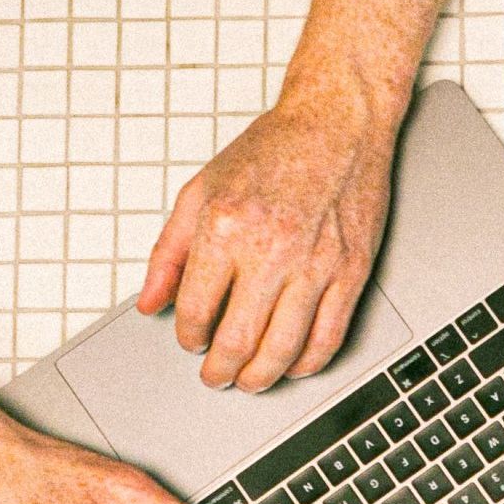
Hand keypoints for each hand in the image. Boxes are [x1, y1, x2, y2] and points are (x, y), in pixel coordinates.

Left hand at [138, 80, 397, 393]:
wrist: (338, 123)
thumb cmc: (274, 150)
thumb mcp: (201, 189)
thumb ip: (170, 251)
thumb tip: (151, 302)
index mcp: (226, 227)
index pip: (195, 309)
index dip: (188, 337)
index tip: (192, 342)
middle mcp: (271, 249)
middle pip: (238, 340)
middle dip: (220, 370)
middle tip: (216, 377)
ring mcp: (316, 264)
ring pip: (283, 348)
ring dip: (261, 376)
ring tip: (250, 381)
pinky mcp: (352, 270)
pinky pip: (329, 335)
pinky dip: (309, 362)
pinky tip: (295, 365)